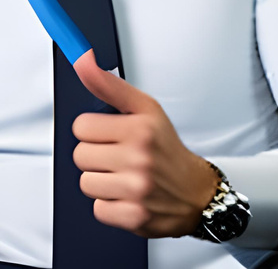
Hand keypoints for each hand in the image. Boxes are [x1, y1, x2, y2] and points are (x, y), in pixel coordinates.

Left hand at [71, 49, 218, 238]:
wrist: (197, 192)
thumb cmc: (166, 148)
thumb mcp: (143, 108)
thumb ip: (107, 84)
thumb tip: (82, 59)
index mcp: (139, 128)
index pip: (81, 127)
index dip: (93, 131)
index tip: (109, 135)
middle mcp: (138, 159)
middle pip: (80, 156)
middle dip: (95, 156)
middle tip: (117, 157)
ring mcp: (137, 190)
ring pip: (86, 183)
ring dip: (101, 181)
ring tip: (122, 177)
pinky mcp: (135, 218)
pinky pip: (98, 209)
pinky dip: (109, 205)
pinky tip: (126, 196)